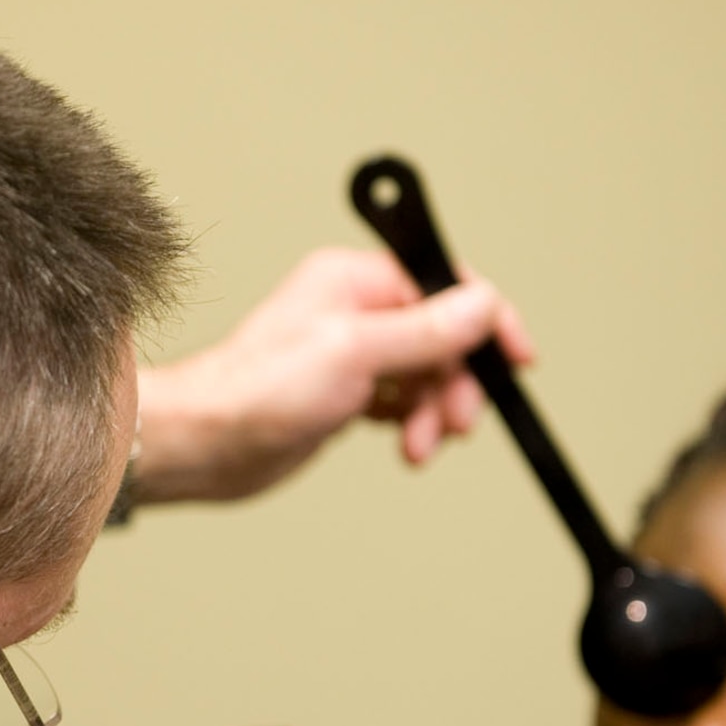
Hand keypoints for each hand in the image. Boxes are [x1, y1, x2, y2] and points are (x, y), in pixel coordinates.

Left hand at [131, 248, 536, 503]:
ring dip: (434, 410)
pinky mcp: (344, 394)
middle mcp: (355, 309)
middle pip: (443, 336)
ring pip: (426, 374)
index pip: (445, 286)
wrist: (207, 445)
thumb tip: (481, 306)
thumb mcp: (353, 353)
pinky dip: (413, 423)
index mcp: (355, 280)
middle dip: (456, 381)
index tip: (517, 357)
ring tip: (420, 444)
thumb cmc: (256, 390)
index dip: (486, 322)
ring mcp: (351, 353)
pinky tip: (406, 445)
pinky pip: (402, 401)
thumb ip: (423, 331)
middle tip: (455, 421)